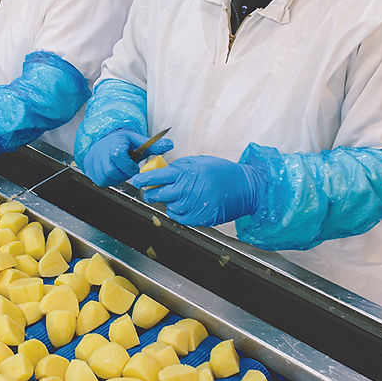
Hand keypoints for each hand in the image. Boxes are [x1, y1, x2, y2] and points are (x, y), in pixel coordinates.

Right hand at [82, 129, 173, 186]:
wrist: (103, 141)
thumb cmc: (121, 141)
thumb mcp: (137, 140)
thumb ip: (153, 145)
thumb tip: (169, 145)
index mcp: (113, 145)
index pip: (118, 157)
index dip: (128, 165)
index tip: (134, 165)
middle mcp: (101, 154)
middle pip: (112, 171)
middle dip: (123, 172)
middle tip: (128, 167)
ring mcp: (94, 164)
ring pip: (108, 178)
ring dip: (118, 177)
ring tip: (121, 168)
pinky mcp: (92, 172)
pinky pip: (103, 181)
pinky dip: (111, 179)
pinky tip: (115, 171)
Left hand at [130, 155, 266, 226]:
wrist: (245, 188)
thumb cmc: (222, 172)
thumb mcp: (199, 162)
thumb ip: (179, 167)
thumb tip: (161, 172)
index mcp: (185, 173)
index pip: (156, 177)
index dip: (143, 179)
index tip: (136, 180)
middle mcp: (186, 190)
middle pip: (157, 195)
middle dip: (151, 193)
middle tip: (152, 191)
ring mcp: (192, 206)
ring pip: (168, 206)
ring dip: (168, 202)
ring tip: (179, 195)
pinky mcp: (198, 218)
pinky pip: (178, 217)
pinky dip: (177, 212)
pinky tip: (184, 204)